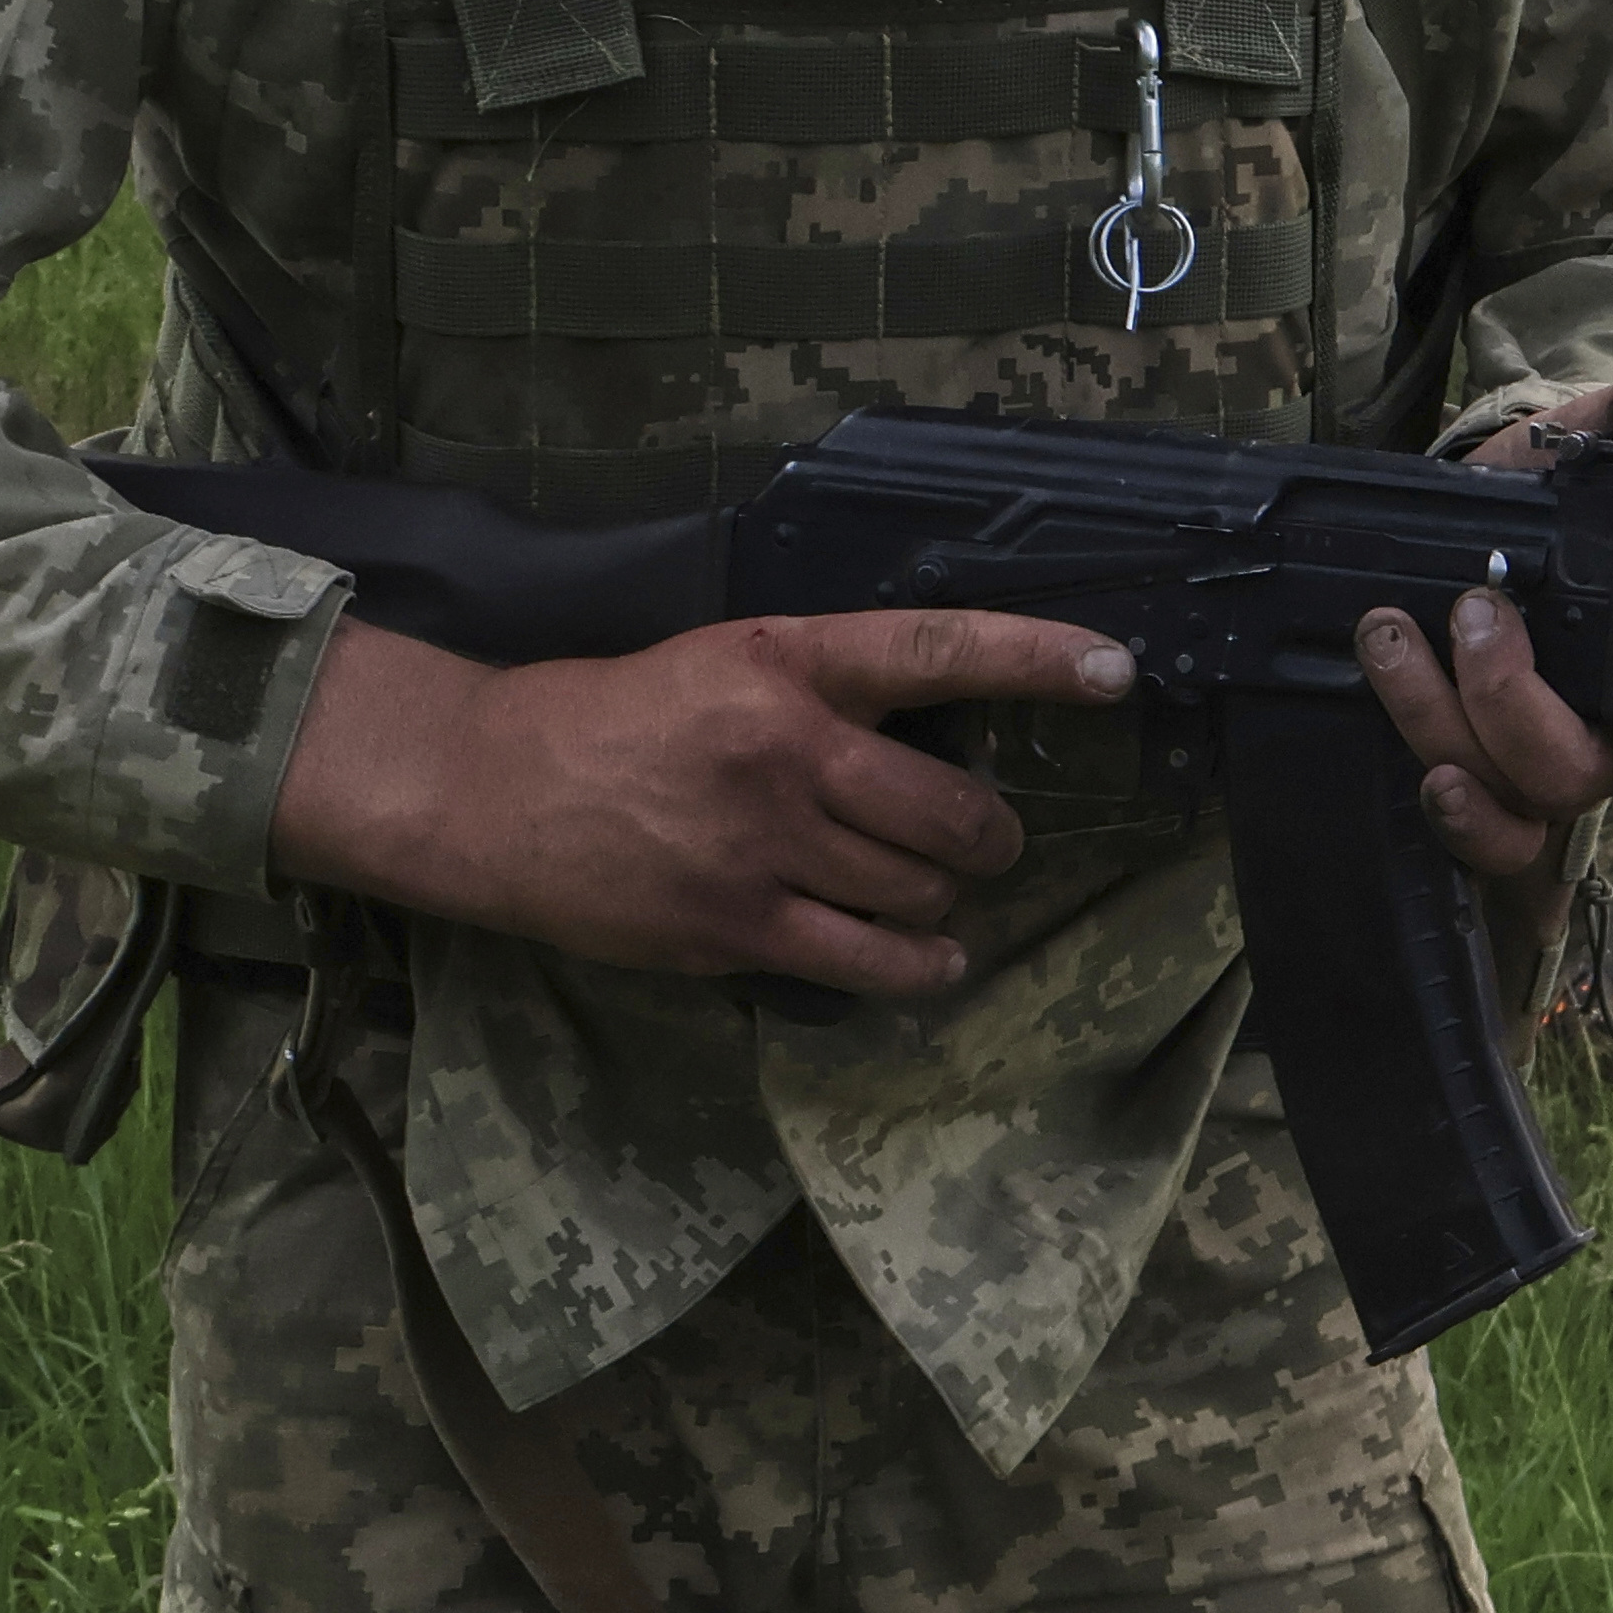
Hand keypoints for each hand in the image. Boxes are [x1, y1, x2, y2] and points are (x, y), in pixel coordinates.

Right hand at [272, 607, 1132, 999]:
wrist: (495, 789)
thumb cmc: (626, 717)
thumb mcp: (734, 660)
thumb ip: (835, 687)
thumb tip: (949, 729)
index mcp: (789, 660)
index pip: (940, 648)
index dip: (1039, 655)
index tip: (1117, 667)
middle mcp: (787, 749)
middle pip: (952, 809)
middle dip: (988, 833)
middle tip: (982, 836)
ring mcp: (764, 847)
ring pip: (920, 890)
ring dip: (943, 896)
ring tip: (927, 887)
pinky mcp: (736, 928)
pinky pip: (870, 962)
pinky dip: (922, 965)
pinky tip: (937, 959)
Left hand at [1364, 369, 1612, 942]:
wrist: (1455, 522)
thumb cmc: (1538, 498)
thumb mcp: (1580, 446)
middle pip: (1587, 774)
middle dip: (1518, 704)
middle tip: (1480, 615)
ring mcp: (1542, 764)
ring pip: (1517, 795)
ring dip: (1447, 720)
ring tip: (1397, 634)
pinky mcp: (1482, 782)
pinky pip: (1486, 841)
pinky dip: (1462, 819)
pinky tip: (1431, 772)